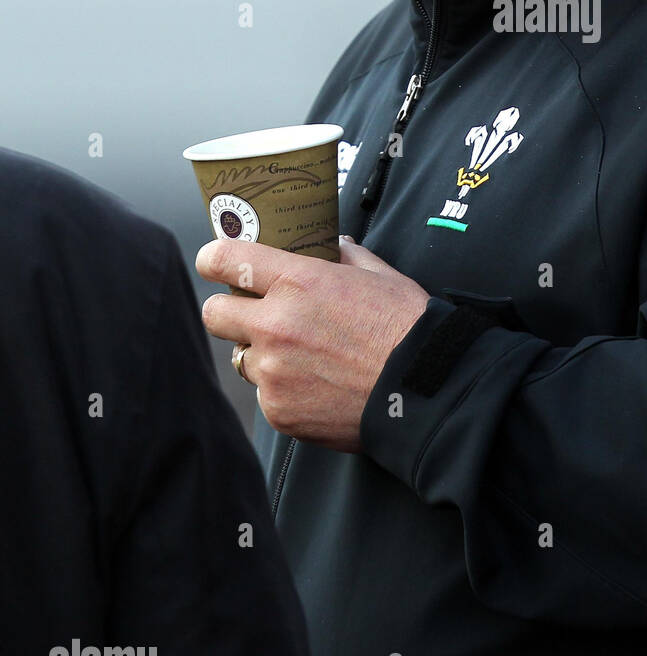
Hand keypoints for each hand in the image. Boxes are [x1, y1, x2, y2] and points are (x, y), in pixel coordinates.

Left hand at [198, 236, 429, 452]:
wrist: (423, 390)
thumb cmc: (407, 327)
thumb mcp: (379, 275)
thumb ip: (345, 256)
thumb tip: (334, 245)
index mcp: (298, 281)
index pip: (226, 260)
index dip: (213, 259)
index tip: (215, 264)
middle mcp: (276, 324)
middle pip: (214, 313)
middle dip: (229, 311)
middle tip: (255, 316)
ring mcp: (273, 371)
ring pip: (243, 358)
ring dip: (263, 355)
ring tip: (305, 359)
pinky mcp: (278, 410)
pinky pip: (266, 395)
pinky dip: (285, 391)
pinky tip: (319, 388)